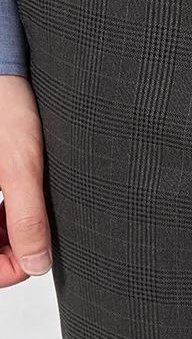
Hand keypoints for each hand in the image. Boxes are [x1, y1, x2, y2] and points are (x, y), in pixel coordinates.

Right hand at [0, 74, 52, 285]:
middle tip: (41, 233)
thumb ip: (27, 217)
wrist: (1, 68)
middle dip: (10, 249)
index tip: (37, 257)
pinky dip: (2, 213)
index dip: (8, 269)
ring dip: (6, 231)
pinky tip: (20, 197)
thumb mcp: (21, 166)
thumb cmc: (4, 106)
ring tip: (32, 209)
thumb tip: (36, 263)